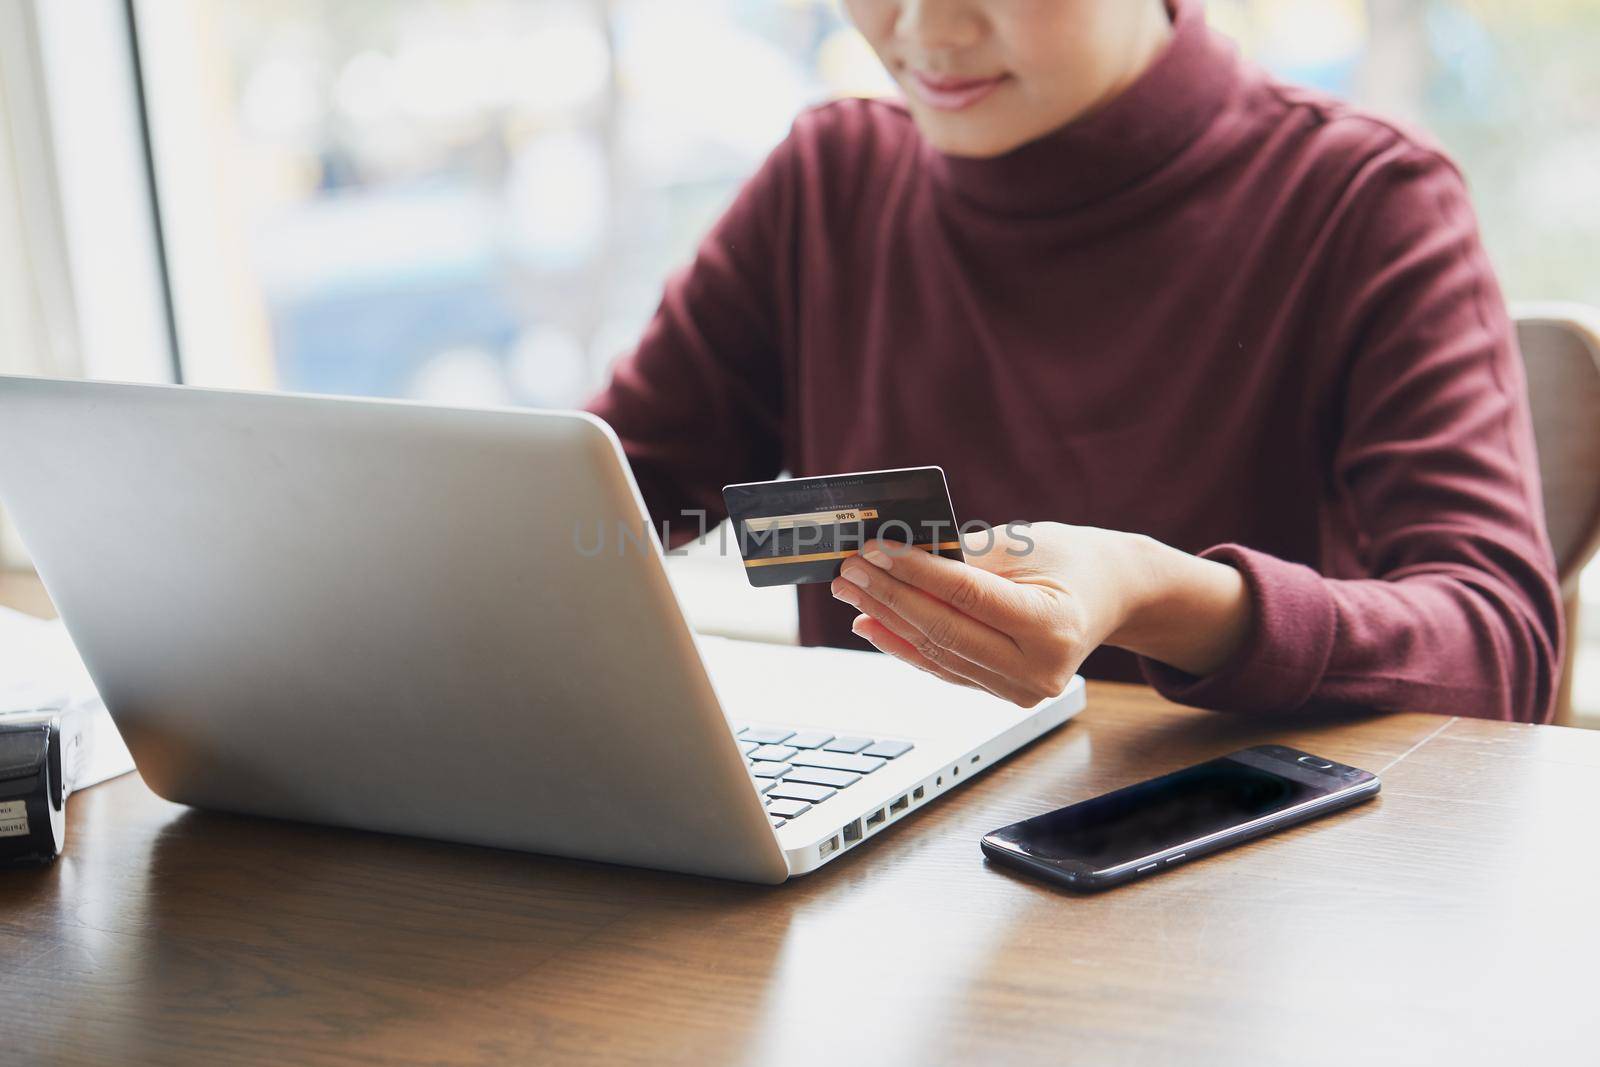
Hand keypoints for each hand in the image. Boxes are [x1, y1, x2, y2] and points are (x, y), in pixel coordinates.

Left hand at [830, 522, 1251, 706]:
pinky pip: (943, 668)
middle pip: (945, 630)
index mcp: (1054, 626)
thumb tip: (894, 557)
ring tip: (851, 588)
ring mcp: (1021, 690)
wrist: (1111, 594)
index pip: (968, 596)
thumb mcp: (1024, 542)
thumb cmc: (1072, 559)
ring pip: (937, 653)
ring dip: (886, 619)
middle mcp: (1040, 669)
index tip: (875, 549)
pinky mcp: (1003, 694)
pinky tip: (870, 621)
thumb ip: (962, 554)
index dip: (915, 572)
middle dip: (889, 596)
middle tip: (850, 568)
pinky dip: (903, 644)